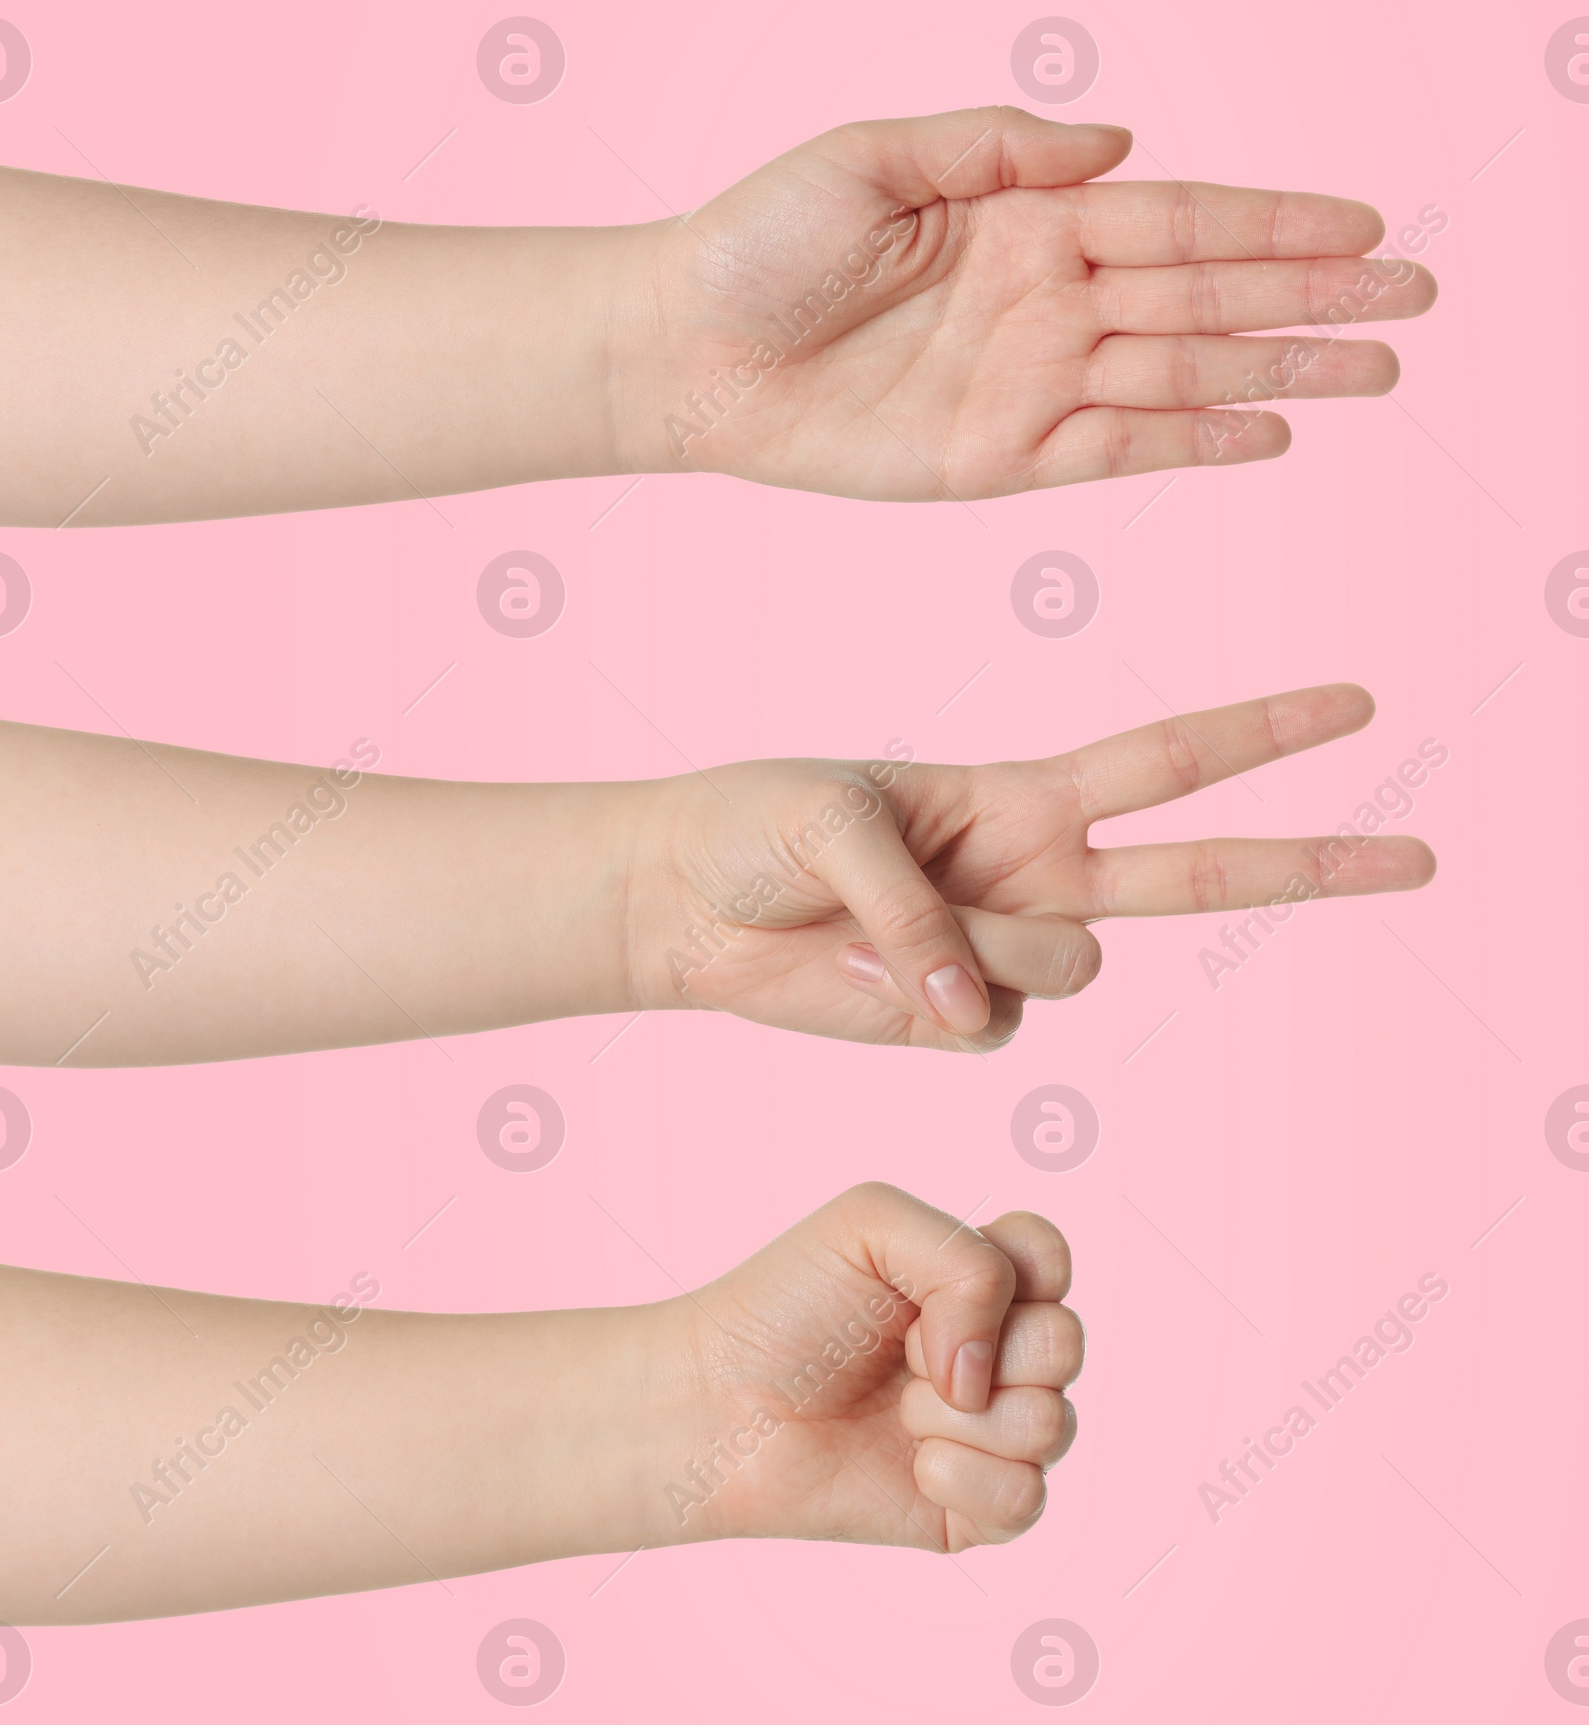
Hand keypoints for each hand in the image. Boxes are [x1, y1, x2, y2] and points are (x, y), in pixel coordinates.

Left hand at [628, 106, 1434, 497]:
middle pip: (1209, 293)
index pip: (1182, 216)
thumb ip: (1000, 149)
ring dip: (1283, 370)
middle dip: (1316, 295)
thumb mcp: (873, 157)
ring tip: (1379, 371)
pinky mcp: (997, 461)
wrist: (689, 351)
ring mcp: (1029, 384)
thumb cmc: (761, 240)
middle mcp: (1045, 300)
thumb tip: (1119, 144)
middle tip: (1417, 297)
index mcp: (1026, 218)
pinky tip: (1267, 432)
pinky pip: (1116, 451)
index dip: (1279, 220)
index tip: (1370, 223)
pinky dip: (1192, 442)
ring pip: (1185, 373)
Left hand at [629, 682, 1435, 1049]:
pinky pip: (989, 1030)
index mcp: (1019, 795)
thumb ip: (923, 909)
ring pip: (1065, 972)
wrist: (689, 904)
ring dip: (976, 946)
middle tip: (1421, 855)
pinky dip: (924, 1002)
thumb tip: (982, 1018)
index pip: (1164, 761)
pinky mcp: (959, 1026)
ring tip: (875, 917)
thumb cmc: (760, 826)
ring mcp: (1003, 956)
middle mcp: (1033, 875)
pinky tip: (863, 971)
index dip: (1261, 733)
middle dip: (1310, 860)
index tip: (1354, 706)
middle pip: (1199, 873)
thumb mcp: (835, 819)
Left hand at [663, 1183, 1080, 1554]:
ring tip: (895, 1410)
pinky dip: (962, 1477)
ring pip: (1052, 1424)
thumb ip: (966, 1258)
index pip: (1053, 1260)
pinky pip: (1027, 1498)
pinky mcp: (975, 1508)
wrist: (721, 1406)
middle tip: (900, 1352)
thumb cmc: (785, 1306)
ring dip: (957, 1416)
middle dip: (979, 1346)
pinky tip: (909, 1463)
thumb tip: (985, 1371)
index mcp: (977, 1281)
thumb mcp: (872, 1224)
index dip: (1012, 1271)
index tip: (928, 1284)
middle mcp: (995, 1355)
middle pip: (1066, 1344)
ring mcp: (989, 1434)